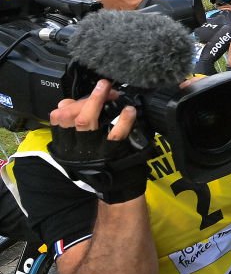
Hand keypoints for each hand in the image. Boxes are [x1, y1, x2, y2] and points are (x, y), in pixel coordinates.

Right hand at [48, 79, 151, 203]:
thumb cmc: (99, 163)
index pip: (59, 120)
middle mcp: (77, 148)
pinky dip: (123, 119)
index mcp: (66, 146)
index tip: (81, 97)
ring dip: (99, 102)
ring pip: (88, 123)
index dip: (68, 105)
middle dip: (88, 99)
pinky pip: (116, 134)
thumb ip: (74, 124)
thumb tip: (65, 103)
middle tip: (102, 84)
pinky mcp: (112, 154)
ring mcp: (94, 151)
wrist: (117, 189)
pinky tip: (129, 110)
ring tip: (112, 91)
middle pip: (73, 118)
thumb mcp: (80, 147)